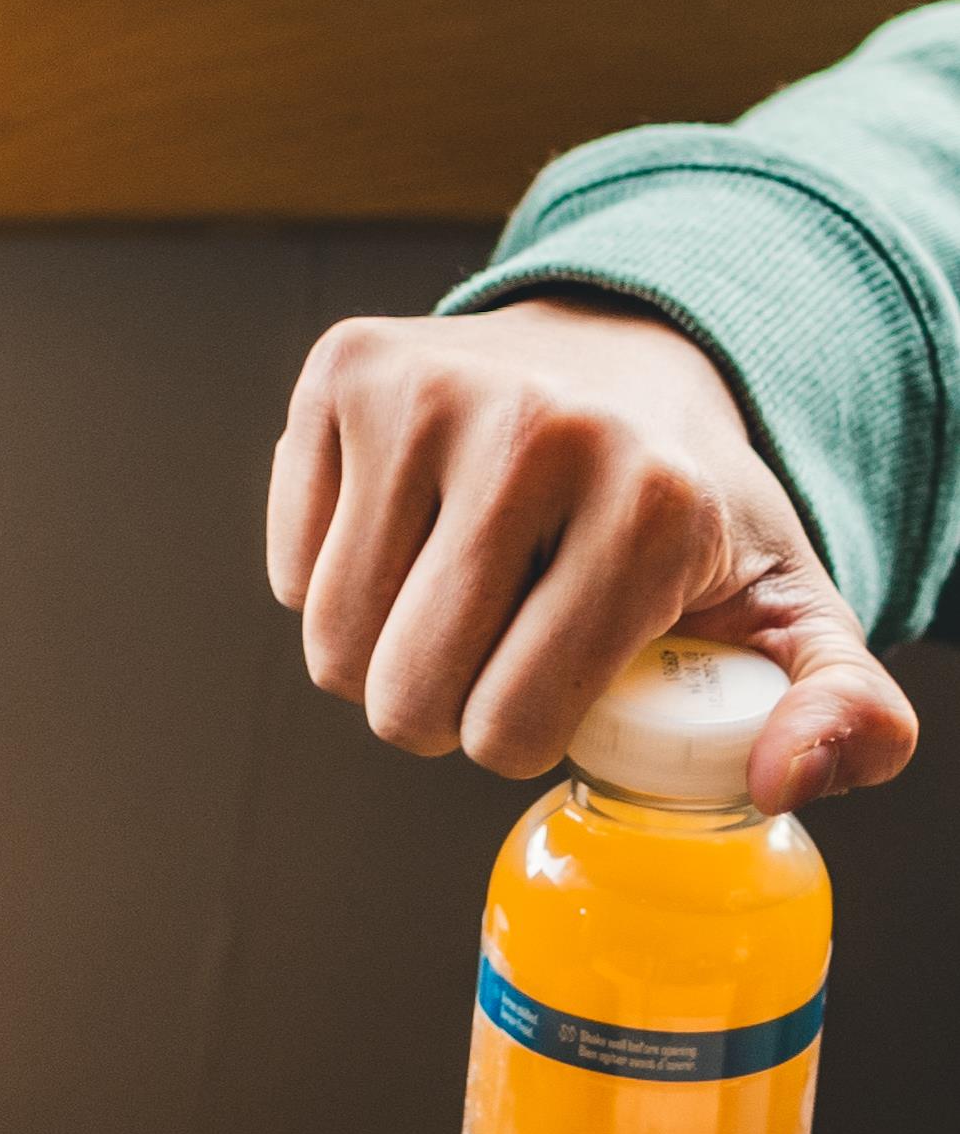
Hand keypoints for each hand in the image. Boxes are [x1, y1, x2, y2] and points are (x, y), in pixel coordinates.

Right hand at [268, 293, 919, 810]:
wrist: (627, 351)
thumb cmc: (687, 505)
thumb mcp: (782, 605)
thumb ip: (840, 707)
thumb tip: (783, 782)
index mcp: (652, 504)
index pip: (508, 725)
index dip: (517, 737)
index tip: (550, 689)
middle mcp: (540, 431)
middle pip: (404, 694)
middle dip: (433, 715)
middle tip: (483, 662)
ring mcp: (430, 392)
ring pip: (332, 640)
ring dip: (374, 659)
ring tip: (443, 605)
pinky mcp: (347, 371)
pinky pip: (293, 566)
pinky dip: (330, 580)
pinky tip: (402, 534)